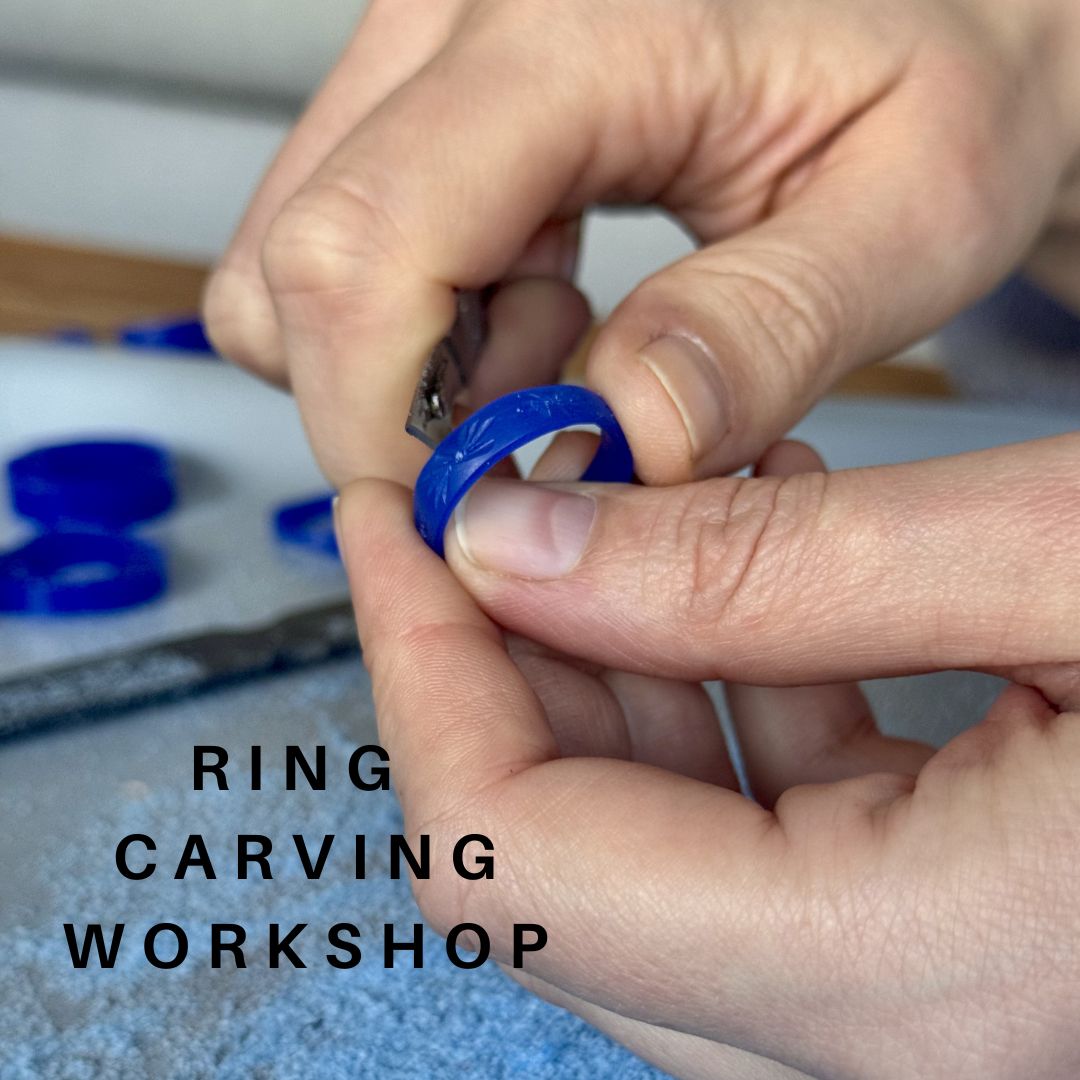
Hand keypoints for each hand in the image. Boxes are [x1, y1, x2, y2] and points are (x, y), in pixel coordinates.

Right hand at [206, 0, 1079, 488]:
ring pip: (298, 266)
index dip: (384, 427)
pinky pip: (345, 249)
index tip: (472, 515)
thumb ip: (762, 334)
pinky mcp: (430, 93)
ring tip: (571, 348)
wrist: (943, 5)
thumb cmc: (948, 71)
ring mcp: (431, 45)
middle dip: (403, 409)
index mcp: (576, 22)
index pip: (361, 254)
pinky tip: (543, 308)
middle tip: (554, 427)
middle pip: (297, 266)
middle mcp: (467, 12)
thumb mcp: (912, 215)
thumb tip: (617, 440)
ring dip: (415, 366)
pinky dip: (424, 327)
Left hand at [337, 433, 1079, 1079]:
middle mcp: (896, 1026)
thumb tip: (522, 549)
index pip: (520, 858)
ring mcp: (909, 992)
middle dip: (504, 655)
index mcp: (914, 969)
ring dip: (618, 655)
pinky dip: (723, 685)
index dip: (424, 671)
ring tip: (652, 501)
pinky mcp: (929, 932)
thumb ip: (763, 569)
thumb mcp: (1049, 556)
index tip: (396, 531)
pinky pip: (751, 824)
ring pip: (647, 835)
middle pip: (560, 857)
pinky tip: (763, 561)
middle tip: (499, 504)